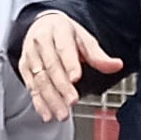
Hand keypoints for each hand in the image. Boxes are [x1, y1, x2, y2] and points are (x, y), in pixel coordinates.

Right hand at [17, 9, 118, 123]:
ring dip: (51, 99)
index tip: (76, 78)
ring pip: (40, 79)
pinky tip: (47, 114)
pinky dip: (39, 103)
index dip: (69, 64)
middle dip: (61, 86)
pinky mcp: (24, 68)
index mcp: (58, 30)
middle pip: (50, 66)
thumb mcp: (83, 39)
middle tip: (72, 101)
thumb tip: (117, 65)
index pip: (63, 48)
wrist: (41, 26)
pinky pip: (31, 87)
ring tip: (62, 113)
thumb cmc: (64, 34)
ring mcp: (30, 55)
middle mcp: (41, 42)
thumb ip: (98, 56)